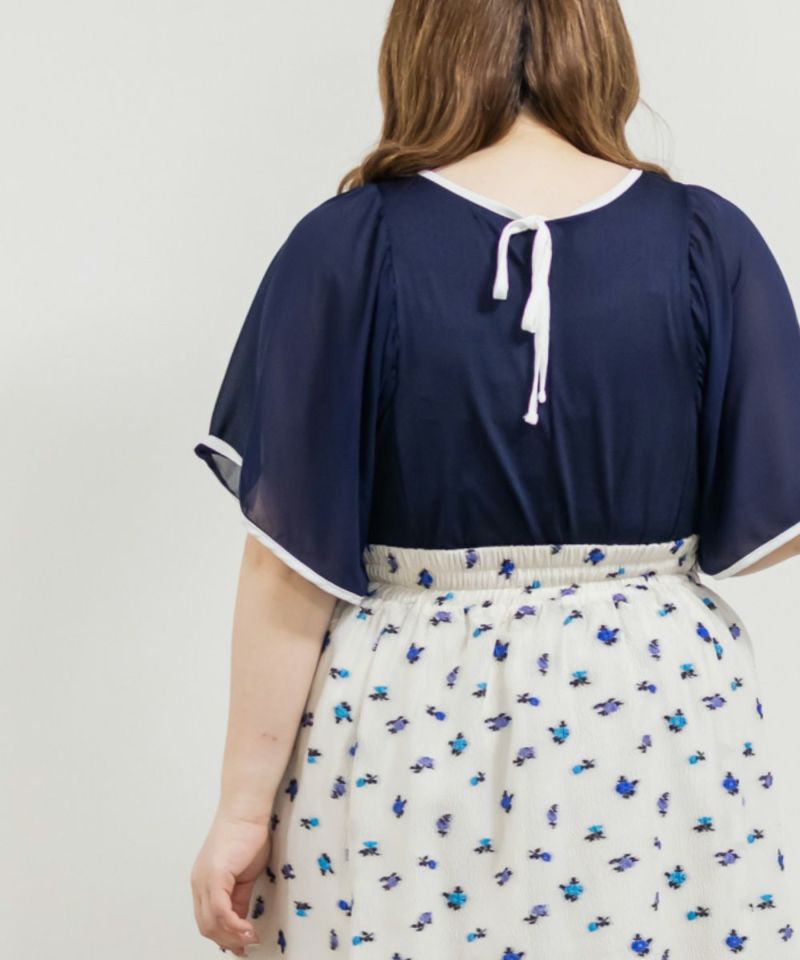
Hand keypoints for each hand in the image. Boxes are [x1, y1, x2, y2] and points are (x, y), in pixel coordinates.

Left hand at [191, 811, 270, 954]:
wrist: (246, 811)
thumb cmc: (247, 835)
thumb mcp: (243, 875)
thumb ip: (238, 898)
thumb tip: (241, 922)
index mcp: (203, 882)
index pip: (207, 919)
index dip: (223, 936)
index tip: (241, 945)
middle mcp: (198, 883)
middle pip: (206, 926)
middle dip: (228, 941)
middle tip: (247, 946)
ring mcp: (204, 880)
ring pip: (211, 923)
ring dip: (232, 937)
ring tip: (251, 940)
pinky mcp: (214, 876)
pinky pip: (221, 912)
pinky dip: (235, 926)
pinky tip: (248, 929)